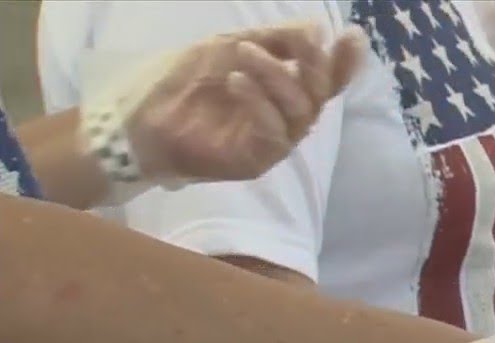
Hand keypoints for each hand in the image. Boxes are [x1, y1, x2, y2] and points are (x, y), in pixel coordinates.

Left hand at [89, 23, 366, 184]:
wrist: (138, 117)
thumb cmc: (181, 79)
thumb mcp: (229, 45)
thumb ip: (275, 39)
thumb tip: (319, 28)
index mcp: (283, 86)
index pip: (325, 75)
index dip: (344, 60)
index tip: (354, 35)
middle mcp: (286, 114)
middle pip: (321, 92)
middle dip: (315, 63)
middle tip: (302, 41)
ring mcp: (274, 139)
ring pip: (302, 110)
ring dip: (278, 77)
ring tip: (244, 55)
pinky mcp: (259, 160)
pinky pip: (276, 134)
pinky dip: (260, 103)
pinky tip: (236, 81)